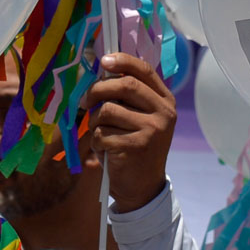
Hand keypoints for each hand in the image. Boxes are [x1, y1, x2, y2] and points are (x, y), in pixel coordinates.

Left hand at [82, 53, 175, 211]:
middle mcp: (164, 113)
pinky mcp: (136, 146)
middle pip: (124, 86)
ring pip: (107, 111)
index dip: (122, 61)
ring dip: (95, 122)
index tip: (103, 61)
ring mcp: (152, 130)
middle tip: (84, 101)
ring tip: (100, 134)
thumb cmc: (135, 147)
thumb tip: (101, 70)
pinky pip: (101, 133)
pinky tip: (104, 150)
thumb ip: (129, 97)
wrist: (142, 187)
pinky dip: (95, 142)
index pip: (144, 71)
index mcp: (165, 101)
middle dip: (97, 90)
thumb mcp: (140, 119)